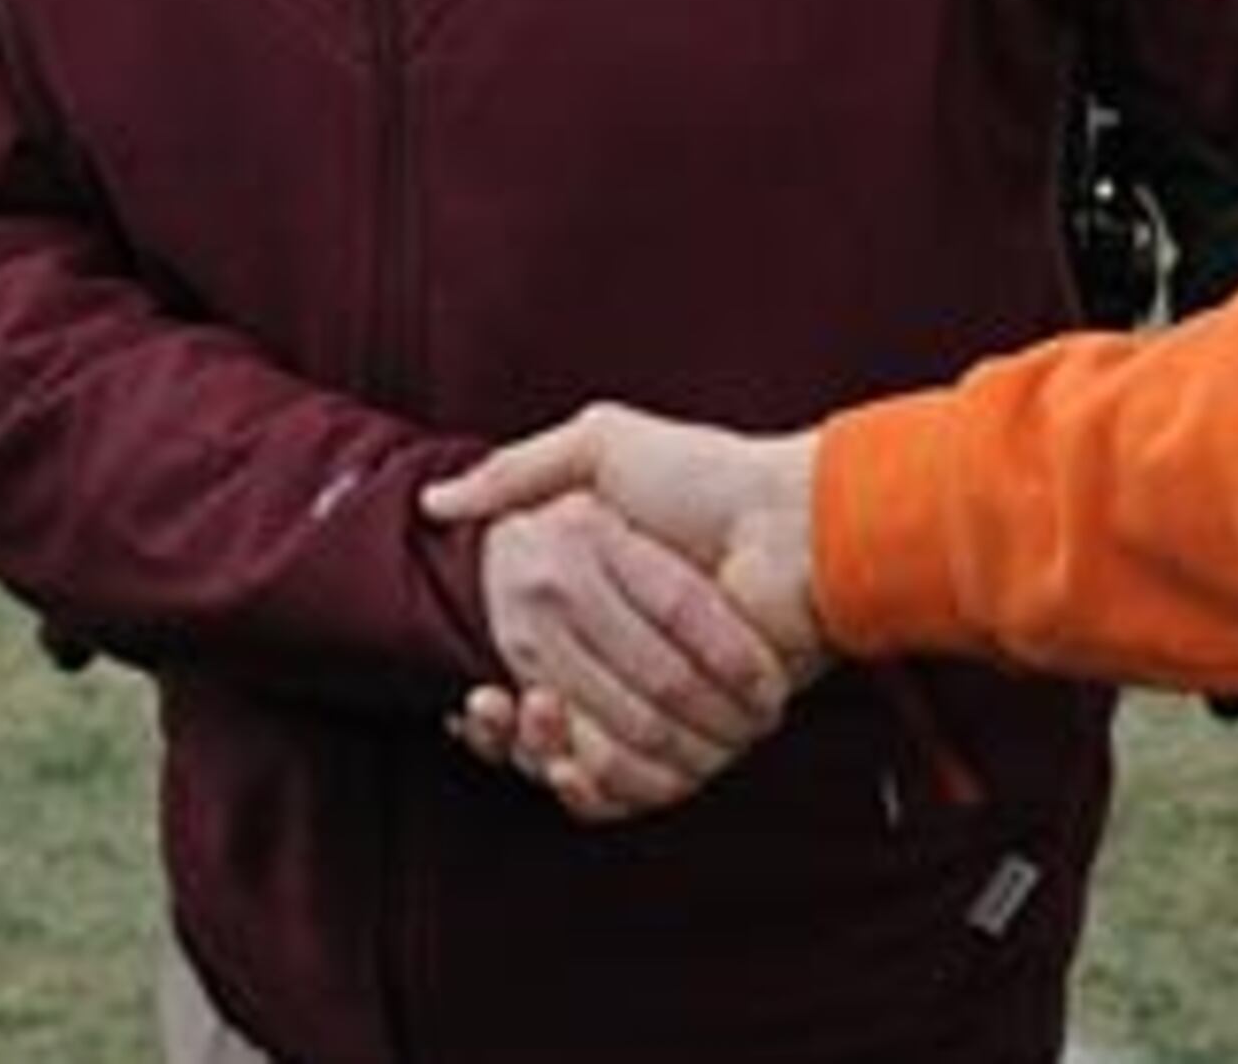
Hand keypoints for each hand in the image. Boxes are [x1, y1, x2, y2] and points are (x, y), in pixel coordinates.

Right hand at [423, 408, 826, 805]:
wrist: (798, 518)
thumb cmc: (705, 475)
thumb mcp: (604, 447)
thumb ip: (522, 469)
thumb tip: (438, 500)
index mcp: (602, 607)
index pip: (530, 674)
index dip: (499, 710)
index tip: (482, 699)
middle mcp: (632, 659)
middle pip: (555, 727)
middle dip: (530, 731)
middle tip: (524, 701)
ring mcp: (670, 701)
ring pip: (586, 764)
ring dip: (553, 757)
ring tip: (540, 718)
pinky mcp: (708, 733)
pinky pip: (637, 790)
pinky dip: (602, 789)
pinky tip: (572, 763)